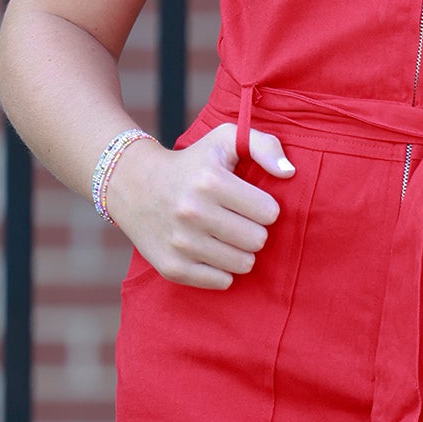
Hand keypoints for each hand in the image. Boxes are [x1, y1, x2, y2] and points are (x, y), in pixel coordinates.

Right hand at [104, 124, 294, 289]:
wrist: (133, 185)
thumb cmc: (192, 163)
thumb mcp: (224, 139)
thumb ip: (264, 145)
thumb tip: (289, 172)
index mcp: (210, 181)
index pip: (269, 213)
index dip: (264, 207)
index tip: (248, 201)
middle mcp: (193, 212)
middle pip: (258, 240)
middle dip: (254, 230)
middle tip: (237, 220)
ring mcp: (180, 243)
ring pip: (243, 264)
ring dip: (240, 251)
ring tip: (224, 235)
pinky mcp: (172, 267)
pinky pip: (221, 282)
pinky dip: (222, 270)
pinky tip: (210, 251)